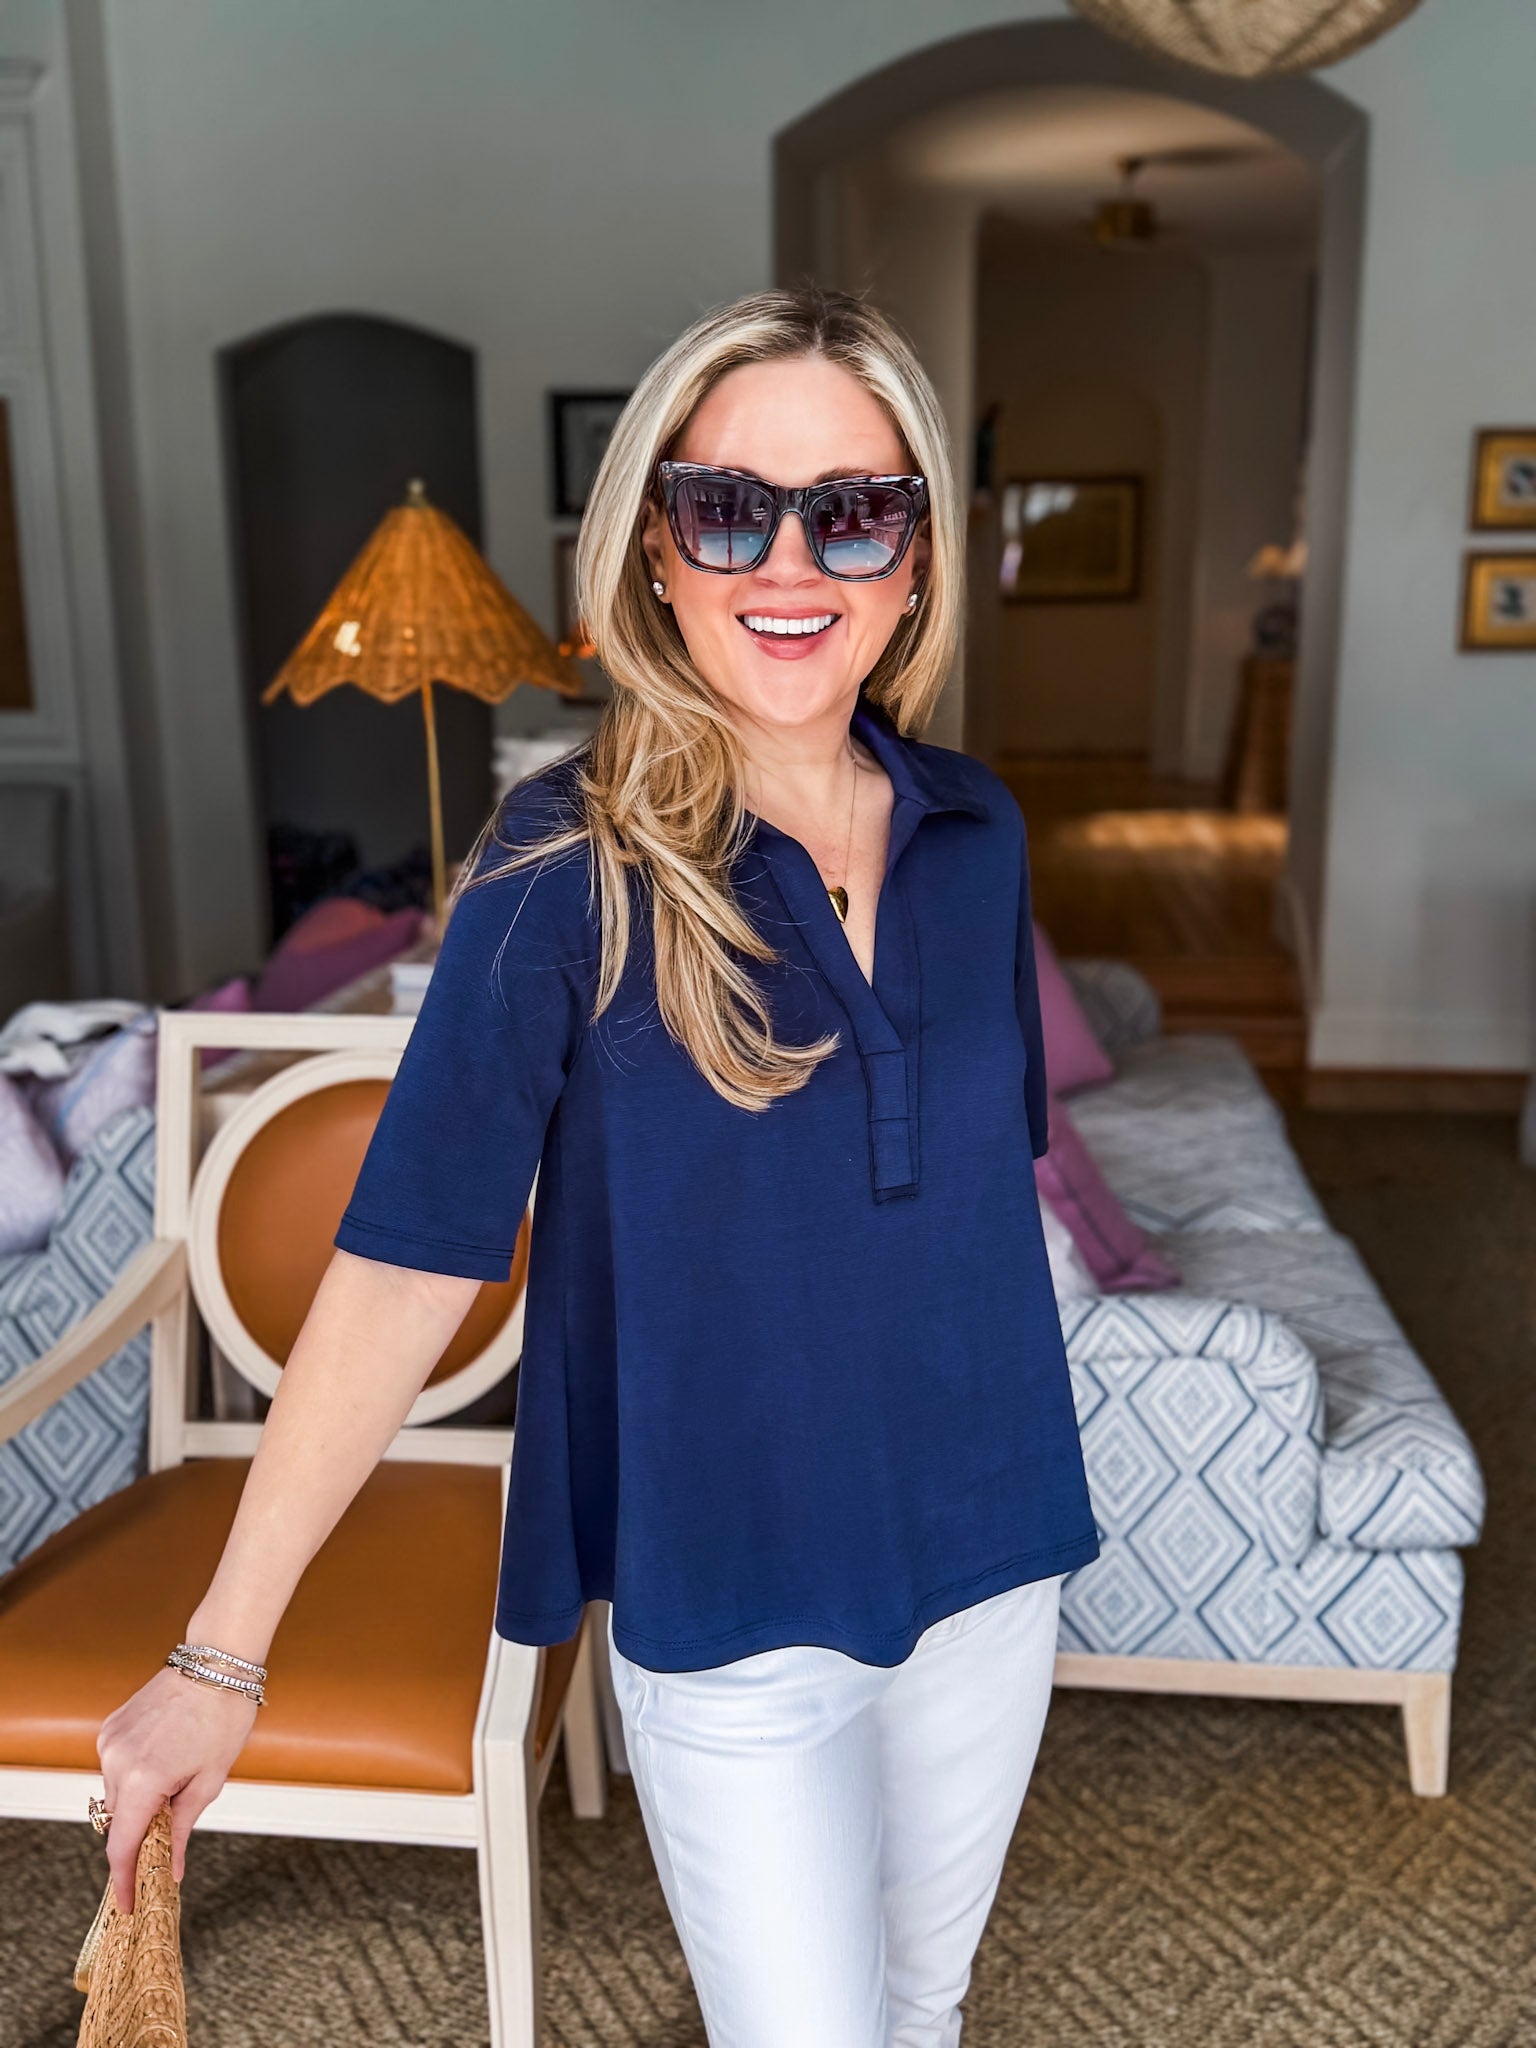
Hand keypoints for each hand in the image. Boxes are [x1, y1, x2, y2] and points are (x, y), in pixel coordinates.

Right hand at [96, 1665, 258, 1912]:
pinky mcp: (110, 1729)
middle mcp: (116, 1761)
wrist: (216, 1661)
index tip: (128, 1904)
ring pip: (117, 1795)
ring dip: (140, 1801)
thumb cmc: (224, 1716)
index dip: (124, 1880)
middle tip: (170, 1835)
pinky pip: (116, 1768)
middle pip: (120, 1821)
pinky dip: (135, 1776)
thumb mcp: (211, 1779)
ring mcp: (109, 1743)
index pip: (122, 1846)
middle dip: (142, 1834)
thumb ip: (183, 1827)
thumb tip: (170, 1868)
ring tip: (178, 1778)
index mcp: (143, 1779)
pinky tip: (165, 1757)